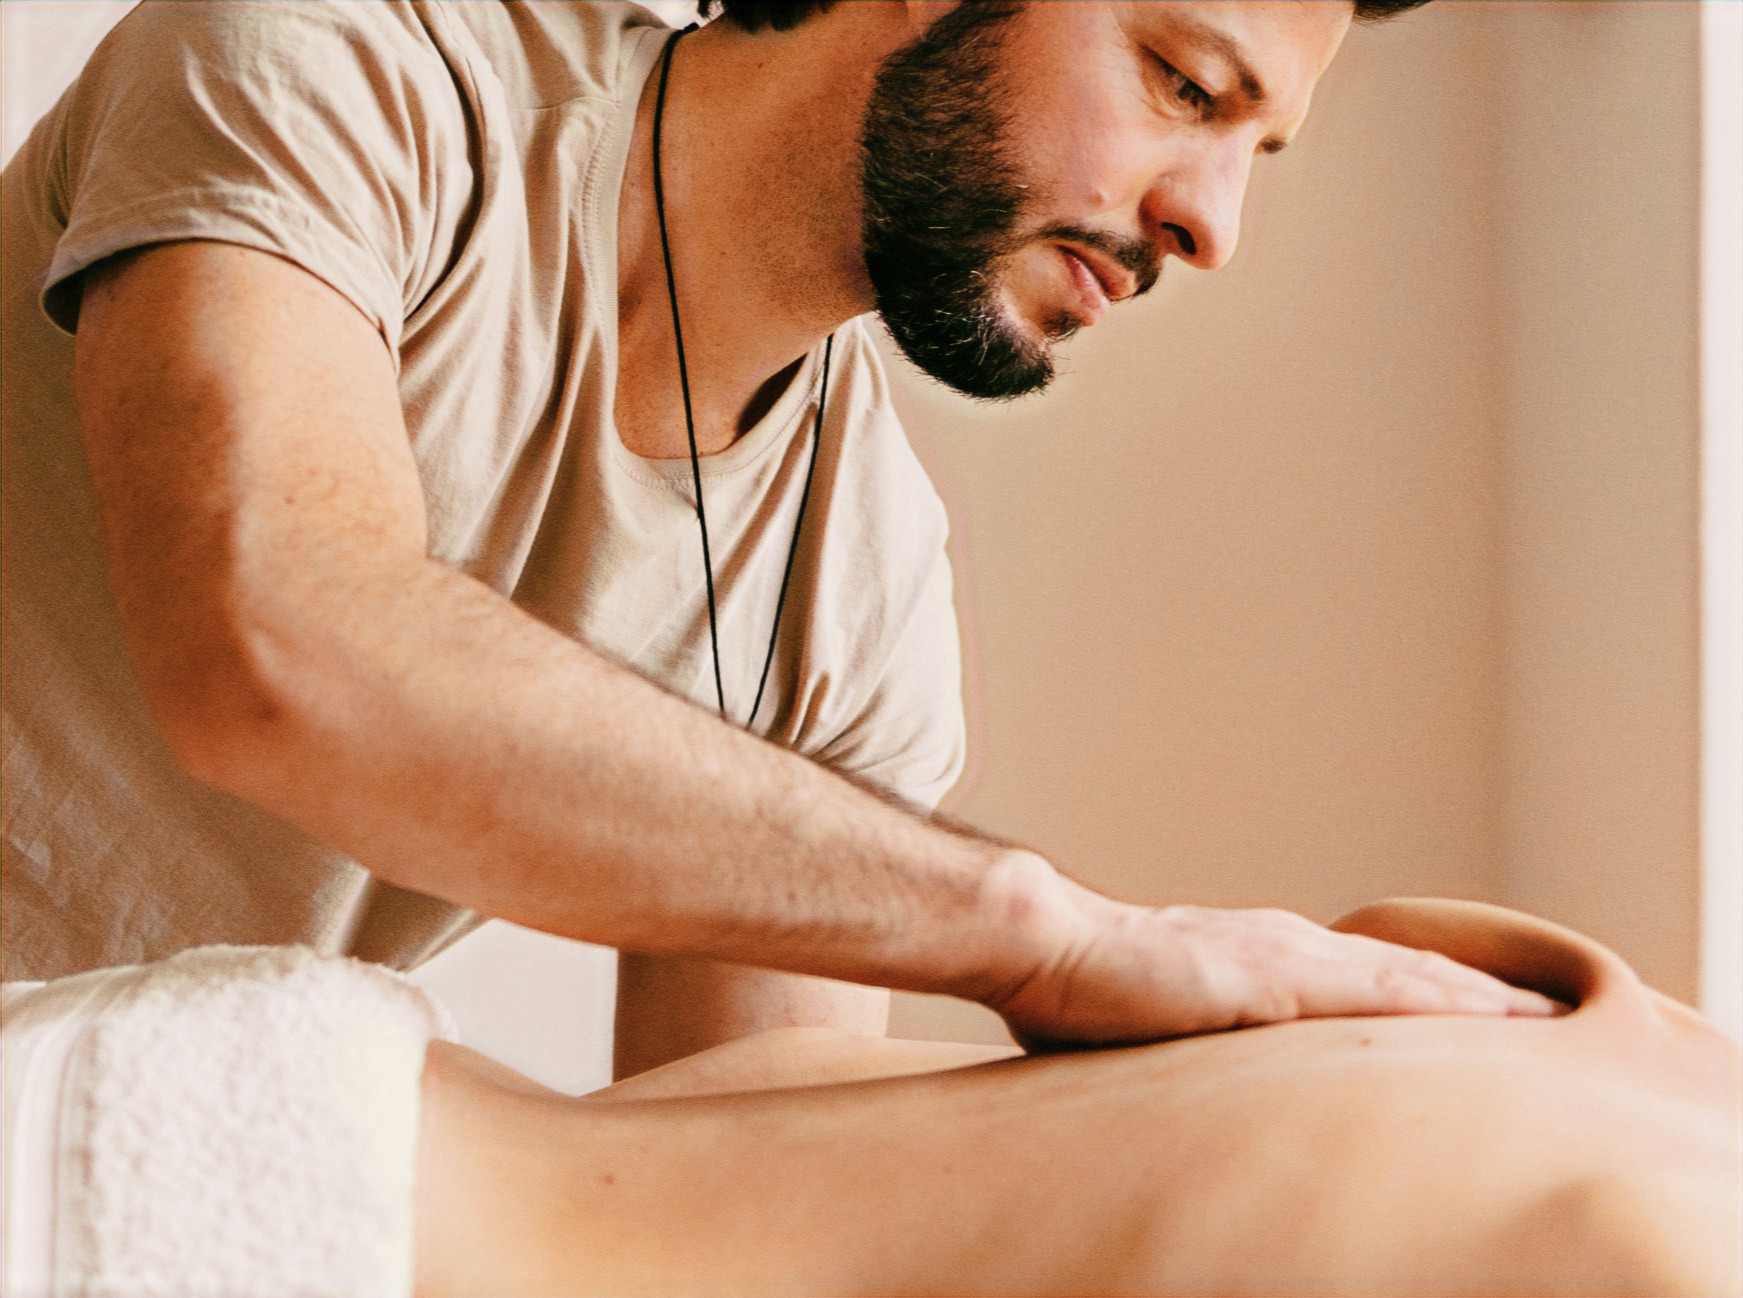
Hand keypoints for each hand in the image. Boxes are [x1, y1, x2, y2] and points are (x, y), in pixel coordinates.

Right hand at [986, 861, 1559, 1050]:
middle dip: (1475, 994)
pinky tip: (1481, 1021)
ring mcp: (1281, 955)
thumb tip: (1189, 1091)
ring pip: (1404, 977)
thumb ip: (1192, 1051)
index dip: (1425, 989)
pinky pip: (1373, 994)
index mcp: (1258, 954)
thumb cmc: (1077, 990)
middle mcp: (1284, 944)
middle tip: (1547, 1017)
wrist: (1043, 943)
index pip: (1362, 973)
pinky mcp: (1271, 978)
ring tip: (1541, 1021)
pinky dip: (1435, 1004)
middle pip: (1403, 969)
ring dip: (1476, 1000)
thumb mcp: (1151, 1028)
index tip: (1480, 1011)